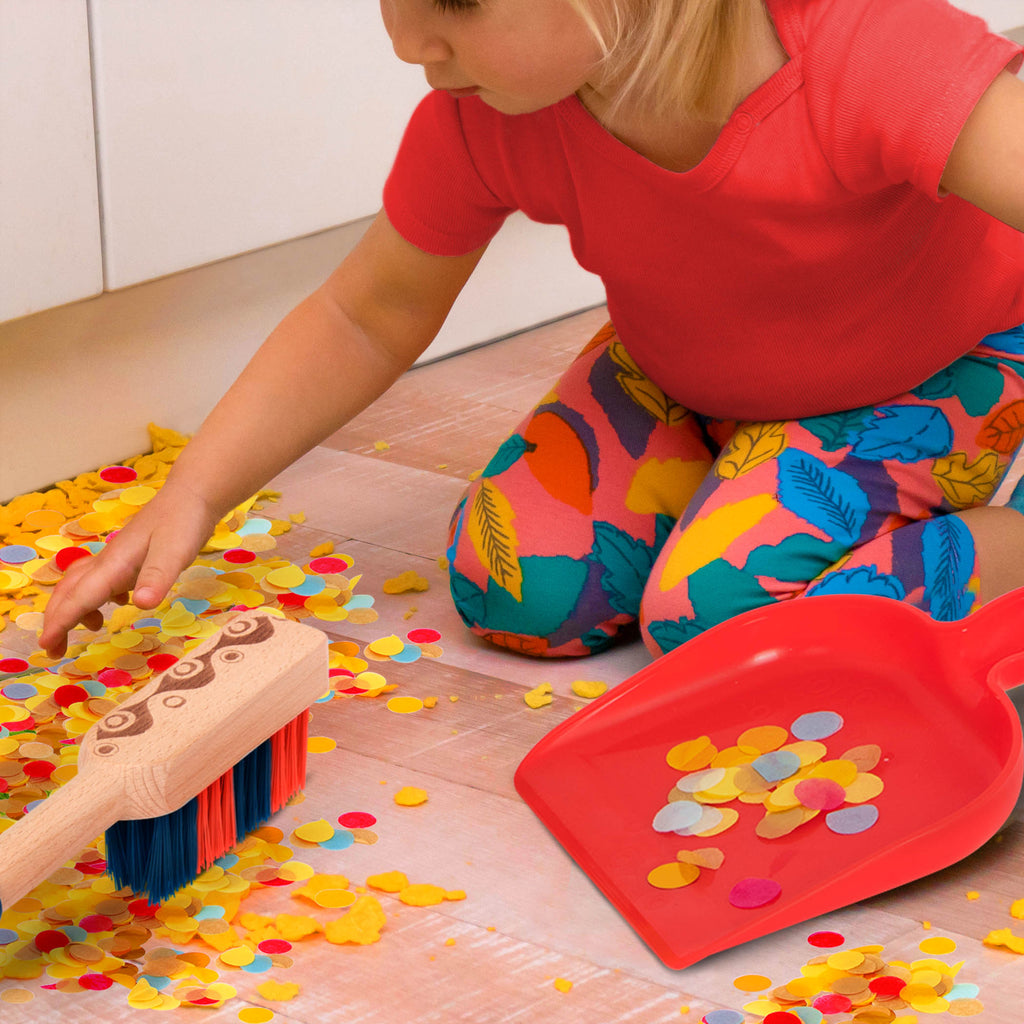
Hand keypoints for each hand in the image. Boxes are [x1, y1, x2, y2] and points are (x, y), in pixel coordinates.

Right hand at [38, 481, 218, 658]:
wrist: (192, 495)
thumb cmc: (183, 522)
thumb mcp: (175, 552)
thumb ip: (157, 577)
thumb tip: (140, 605)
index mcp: (114, 564)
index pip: (80, 598)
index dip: (61, 623)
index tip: (47, 647)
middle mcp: (109, 561)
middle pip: (71, 592)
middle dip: (58, 621)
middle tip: (54, 650)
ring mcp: (118, 557)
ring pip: (82, 584)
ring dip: (75, 608)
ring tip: (88, 629)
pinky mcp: (130, 556)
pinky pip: (101, 579)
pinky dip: (98, 595)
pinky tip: (118, 603)